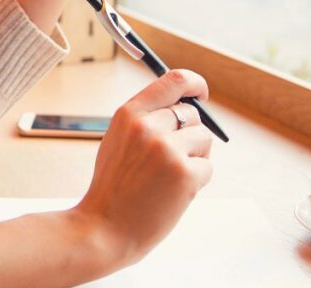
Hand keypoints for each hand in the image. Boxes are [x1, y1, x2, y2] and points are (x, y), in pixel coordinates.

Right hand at [72, 69, 214, 269]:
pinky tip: (172, 193)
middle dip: (189, 134)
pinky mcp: (184, 174)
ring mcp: (167, 149)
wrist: (103, 229)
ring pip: (204, 139)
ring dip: (195, 157)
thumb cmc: (112, 188)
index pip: (173, 81)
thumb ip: (145, 119)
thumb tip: (183, 106)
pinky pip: (207, 167)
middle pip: (192, 114)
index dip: (194, 83)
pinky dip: (196, 181)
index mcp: (129, 114)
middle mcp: (148, 126)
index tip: (201, 92)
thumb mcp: (118, 140)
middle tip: (172, 158)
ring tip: (169, 177)